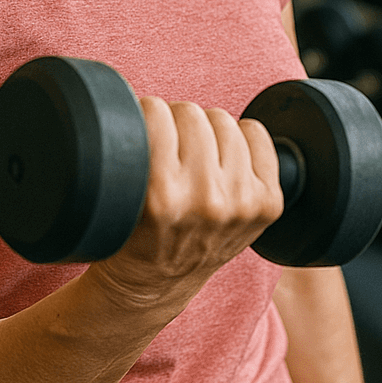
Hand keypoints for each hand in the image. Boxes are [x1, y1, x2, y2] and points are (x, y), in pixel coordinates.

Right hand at [91, 98, 283, 307]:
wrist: (156, 283)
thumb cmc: (129, 232)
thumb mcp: (115, 195)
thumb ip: (125, 149)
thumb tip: (136, 99)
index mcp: (160, 196)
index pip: (156, 112)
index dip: (145, 114)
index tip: (142, 128)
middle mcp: (206, 201)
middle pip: (191, 113)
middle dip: (174, 123)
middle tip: (167, 145)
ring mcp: (241, 204)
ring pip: (223, 120)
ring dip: (206, 130)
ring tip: (193, 154)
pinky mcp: (266, 205)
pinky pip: (257, 135)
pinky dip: (241, 139)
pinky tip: (224, 158)